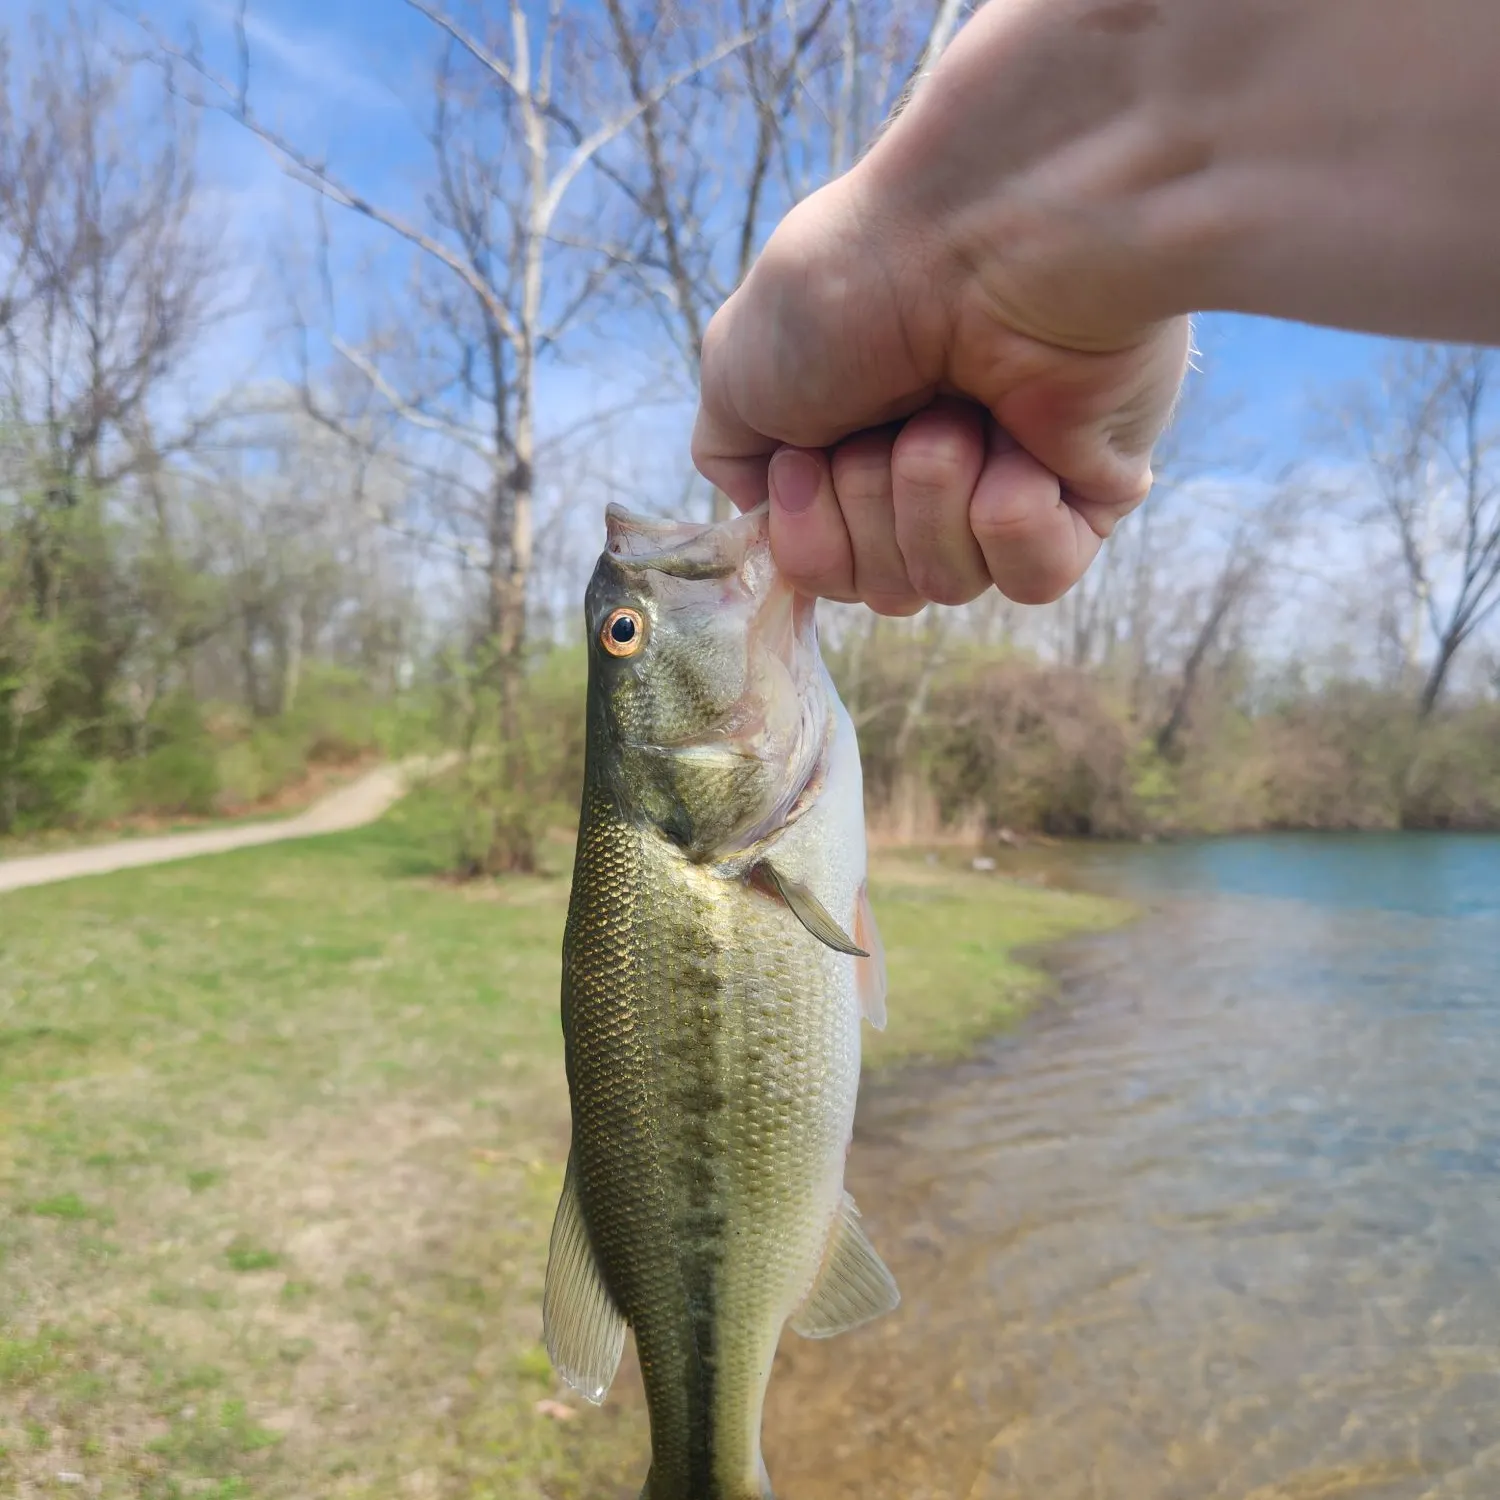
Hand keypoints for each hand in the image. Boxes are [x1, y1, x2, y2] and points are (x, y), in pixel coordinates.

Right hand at [691, 167, 1190, 613]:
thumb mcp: (736, 368)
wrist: (981, 233)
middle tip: (893, 415)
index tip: (808, 460)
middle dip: (869, 507)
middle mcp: (931, 472)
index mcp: (854, 445)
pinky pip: (1034, 579)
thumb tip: (770, 511)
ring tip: (958, 410)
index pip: (826, 570)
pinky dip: (1009, 518)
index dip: (809, 537)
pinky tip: (1017, 443)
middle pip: (883, 589)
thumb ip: (732, 455)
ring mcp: (1011, 484)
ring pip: (950, 584)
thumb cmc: (854, 283)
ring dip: (932, 495)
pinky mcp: (1092, 496)